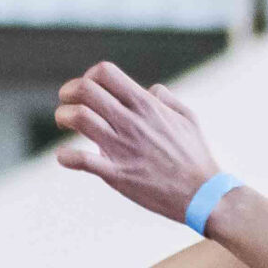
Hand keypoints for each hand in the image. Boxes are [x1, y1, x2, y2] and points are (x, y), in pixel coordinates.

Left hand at [53, 62, 220, 223]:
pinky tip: (66, 157)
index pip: (105, 72)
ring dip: (63, 117)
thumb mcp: (188, 119)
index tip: (90, 90)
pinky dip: (66, 156)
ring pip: (77, 117)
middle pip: (85, 89)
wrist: (204, 195)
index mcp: (147, 105)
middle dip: (68, 92)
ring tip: (66, 124)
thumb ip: (167, 99)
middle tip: (68, 103)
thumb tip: (150, 89)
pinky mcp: (116, 174)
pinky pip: (81, 160)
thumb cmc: (197, 157)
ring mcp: (122, 148)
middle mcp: (132, 122)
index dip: (89, 76)